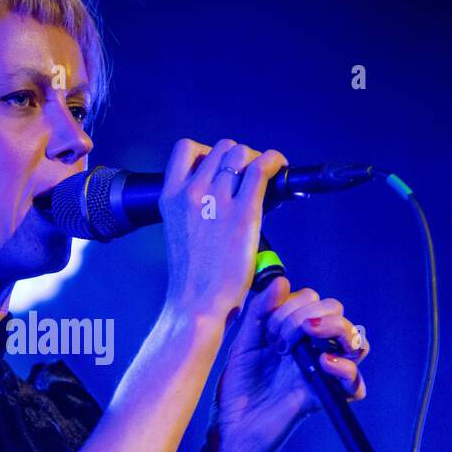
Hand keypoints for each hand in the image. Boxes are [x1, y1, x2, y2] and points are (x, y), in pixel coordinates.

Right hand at [160, 138, 286, 322]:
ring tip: (266, 179)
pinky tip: (281, 168)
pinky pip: (261, 168)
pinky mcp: (243, 213)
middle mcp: (191, 192)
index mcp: (170, 197)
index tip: (222, 168)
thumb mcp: (182, 232)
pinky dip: (275, 161)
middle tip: (250, 179)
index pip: (186, 149)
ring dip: (257, 161)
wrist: (196, 303)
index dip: (208, 152)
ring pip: (242, 154)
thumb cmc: (193, 276)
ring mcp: (216, 200)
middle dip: (239, 158)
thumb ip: (197, 208)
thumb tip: (230, 189)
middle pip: (221, 148)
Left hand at [208, 275, 369, 451]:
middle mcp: (312, 350)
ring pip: (355, 340)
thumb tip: (282, 281)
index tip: (267, 330)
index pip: (312, 299)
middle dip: (307, 315)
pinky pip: (355, 385)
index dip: (291, 305)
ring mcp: (321, 373)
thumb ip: (259, 312)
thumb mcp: (242, 345)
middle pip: (336, 312)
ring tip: (307, 339)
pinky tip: (325, 364)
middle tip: (280, 341)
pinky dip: (346, 369)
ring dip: (334, 330)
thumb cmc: (236, 389)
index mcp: (293, 333)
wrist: (230, 430)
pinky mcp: (323, 399)